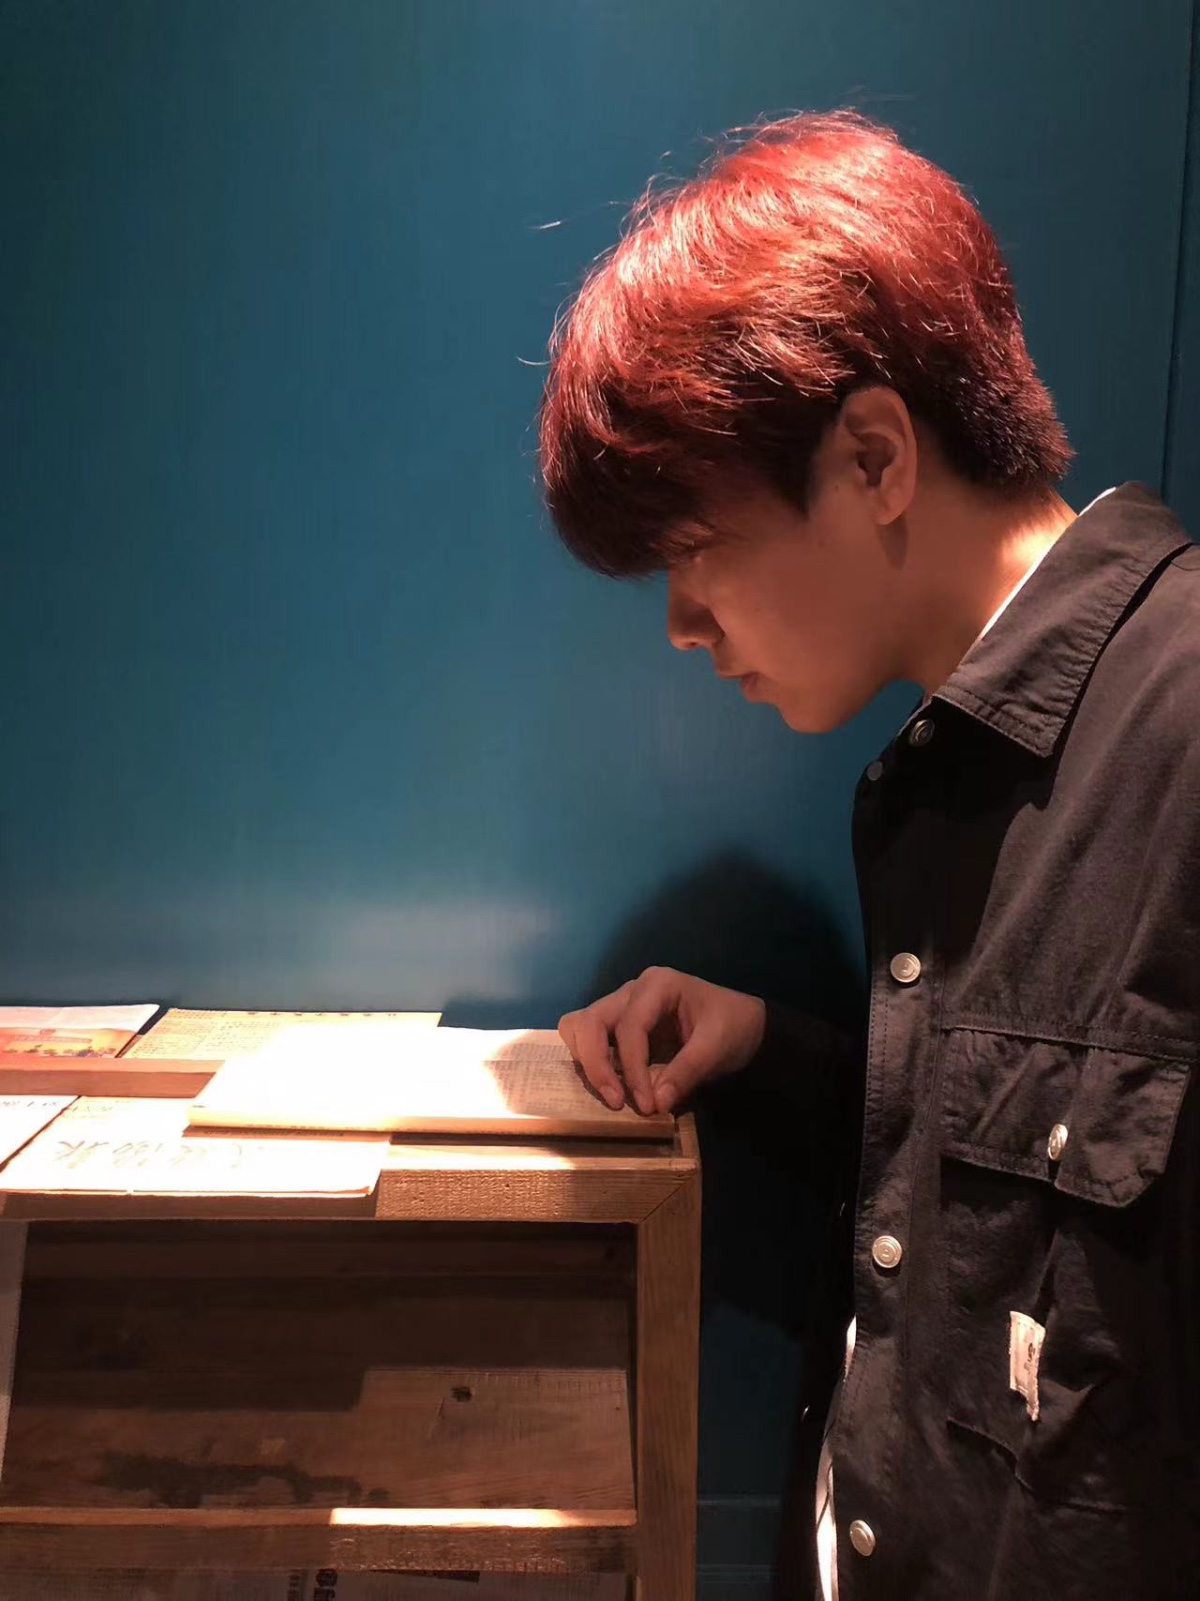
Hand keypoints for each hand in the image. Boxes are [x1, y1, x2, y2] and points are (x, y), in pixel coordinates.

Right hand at [558, 966, 765, 1115]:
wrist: (744, 1026)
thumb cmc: (732, 1027)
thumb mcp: (717, 1048)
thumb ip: (686, 1072)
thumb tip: (656, 1104)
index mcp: (658, 985)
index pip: (630, 1027)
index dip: (632, 1068)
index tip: (647, 1104)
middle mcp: (632, 990)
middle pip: (591, 1021)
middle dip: (597, 1064)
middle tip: (616, 1101)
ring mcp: (622, 1006)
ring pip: (580, 1026)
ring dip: (587, 1062)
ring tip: (611, 1094)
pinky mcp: (619, 1026)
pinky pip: (589, 1038)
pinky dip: (591, 1061)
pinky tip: (612, 1085)